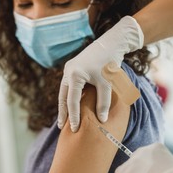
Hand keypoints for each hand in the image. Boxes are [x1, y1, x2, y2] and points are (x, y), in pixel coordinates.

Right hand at [58, 16, 143, 131]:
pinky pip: (68, 86)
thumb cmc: (109, 63)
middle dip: (62, 112)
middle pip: (63, 97)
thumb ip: (104, 102)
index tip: (75, 129)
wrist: (110, 44)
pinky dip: (69, 97)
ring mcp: (69, 69)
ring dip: (64, 105)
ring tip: (64, 119)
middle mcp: (68, 72)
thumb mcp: (107, 84)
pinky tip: (71, 105)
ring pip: (64, 91)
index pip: (72, 101)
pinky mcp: (72, 68)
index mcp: (75, 75)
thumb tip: (102, 121)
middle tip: (61, 127)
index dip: (73, 116)